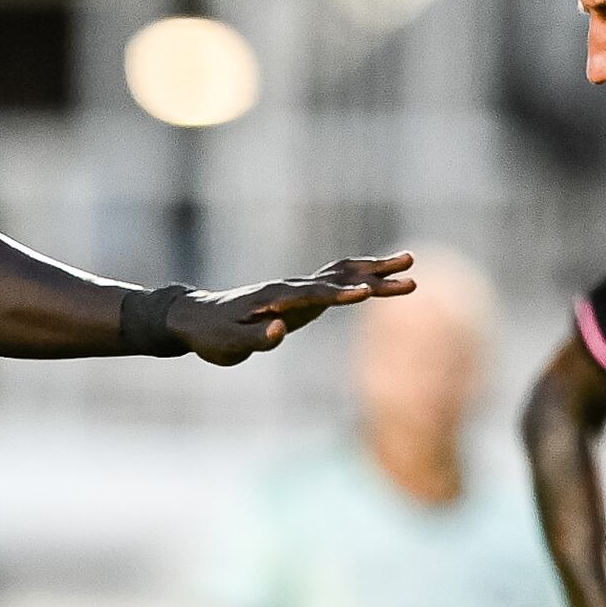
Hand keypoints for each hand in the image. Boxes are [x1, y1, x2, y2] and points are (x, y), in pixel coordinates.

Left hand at [166, 254, 416, 363]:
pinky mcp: (299, 295)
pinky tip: (379, 276)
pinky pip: (335, 280)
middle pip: (339, 277)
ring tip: (409, 261)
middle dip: (375, 275)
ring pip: (342, 273)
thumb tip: (280, 330)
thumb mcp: (228, 345)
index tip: (367, 292)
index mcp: (276, 299)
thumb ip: (255, 338)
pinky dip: (360, 274)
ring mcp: (296, 288)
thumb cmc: (210, 335)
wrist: (194, 317)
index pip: (315, 295)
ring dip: (375, 268)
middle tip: (411, 271)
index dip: (341, 294)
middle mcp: (290, 287)